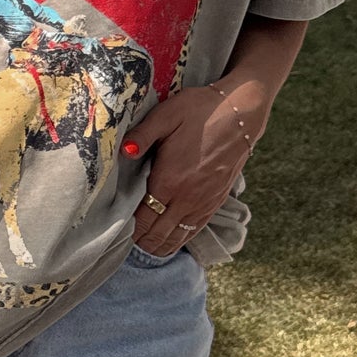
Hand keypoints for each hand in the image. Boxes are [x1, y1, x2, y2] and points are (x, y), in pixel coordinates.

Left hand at [120, 80, 262, 256]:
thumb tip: (123, 152)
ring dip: (159, 244)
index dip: (128, 229)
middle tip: (125, 239)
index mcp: (169, 181)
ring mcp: (204, 203)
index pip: (143, 220)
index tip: (115, 229)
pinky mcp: (216, 201)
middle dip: (140, 241)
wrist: (241, 112)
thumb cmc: (200, 111)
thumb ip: (141, 136)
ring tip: (144, 243)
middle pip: (158, 235)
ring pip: (177, 238)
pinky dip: (179, 239)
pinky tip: (169, 239)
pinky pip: (194, 230)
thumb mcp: (166, 115)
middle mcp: (187, 199)